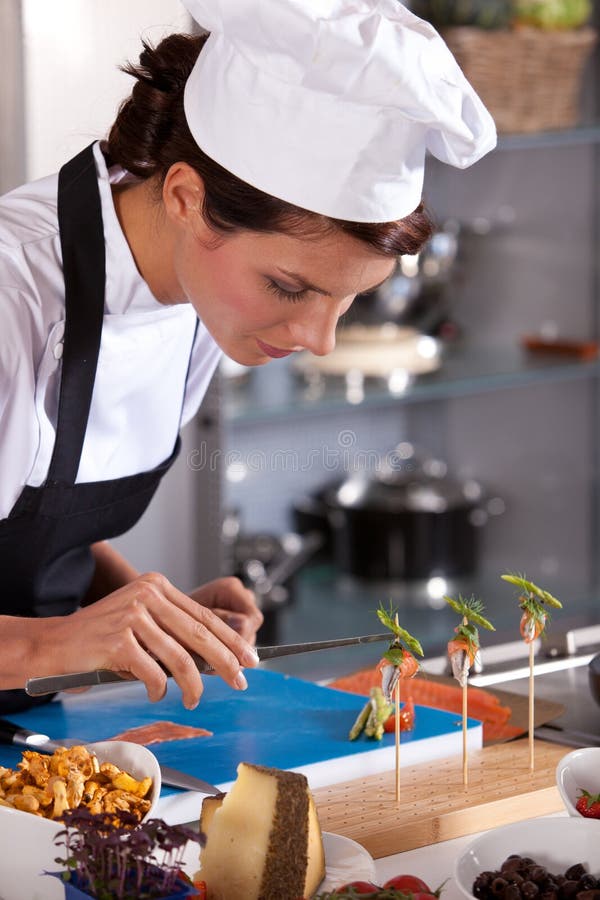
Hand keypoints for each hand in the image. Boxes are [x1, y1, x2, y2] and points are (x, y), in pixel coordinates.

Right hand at [28, 572, 259, 709]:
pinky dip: (159, 688)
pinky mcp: (119, 639)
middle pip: (199, 634)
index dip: (230, 639)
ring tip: (193, 700)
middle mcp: (148, 594)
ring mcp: (133, 615)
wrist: (54, 644)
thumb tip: (217, 660)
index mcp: (157, 585)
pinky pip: (153, 673)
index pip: (204, 616)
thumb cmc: (101, 639)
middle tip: (242, 681)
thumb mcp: (141, 624)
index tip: (250, 658)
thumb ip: (172, 633)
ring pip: (180, 657)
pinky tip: (155, 693)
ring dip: (193, 685)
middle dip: (226, 661)